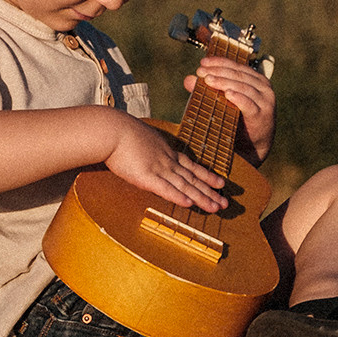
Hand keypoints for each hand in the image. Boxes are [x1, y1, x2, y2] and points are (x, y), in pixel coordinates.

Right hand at [105, 116, 228, 212]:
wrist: (111, 129)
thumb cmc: (120, 132)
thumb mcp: (141, 138)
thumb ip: (149, 148)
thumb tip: (149, 153)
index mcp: (166, 152)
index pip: (191, 166)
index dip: (207, 176)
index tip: (220, 183)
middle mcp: (166, 161)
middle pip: (193, 179)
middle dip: (210, 192)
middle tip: (226, 203)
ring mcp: (157, 168)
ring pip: (185, 186)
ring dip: (201, 198)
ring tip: (216, 208)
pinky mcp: (145, 176)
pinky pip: (165, 189)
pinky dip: (178, 196)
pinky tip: (190, 204)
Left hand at [186, 57, 274, 162]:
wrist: (251, 147)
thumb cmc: (237, 121)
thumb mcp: (223, 102)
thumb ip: (209, 89)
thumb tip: (188, 79)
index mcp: (256, 80)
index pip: (236, 66)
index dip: (219, 62)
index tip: (203, 62)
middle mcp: (263, 88)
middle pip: (238, 75)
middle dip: (219, 71)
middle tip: (202, 72)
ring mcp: (265, 102)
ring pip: (243, 87)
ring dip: (225, 82)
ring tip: (209, 81)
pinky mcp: (263, 116)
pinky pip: (250, 105)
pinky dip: (238, 98)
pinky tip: (227, 94)